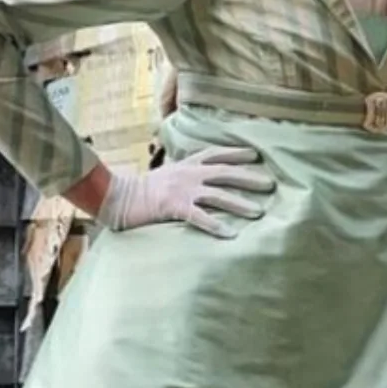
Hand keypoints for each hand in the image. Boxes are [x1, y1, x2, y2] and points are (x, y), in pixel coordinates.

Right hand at [96, 145, 277, 238]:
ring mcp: (181, 190)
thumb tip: (204, 177)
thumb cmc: (143, 189)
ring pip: (218, 195)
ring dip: (240, 203)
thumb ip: (187, 173)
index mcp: (186, 165)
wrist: (116, 196)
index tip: (256, 155)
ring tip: (259, 212)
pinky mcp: (173, 207)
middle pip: (225, 173)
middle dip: (249, 178)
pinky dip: (216, 225)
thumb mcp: (168, 173)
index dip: (236, 153)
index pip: (216, 154)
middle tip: (270, 184)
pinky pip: (199, 217)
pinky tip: (231, 234)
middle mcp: (188, 174)